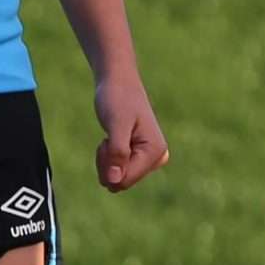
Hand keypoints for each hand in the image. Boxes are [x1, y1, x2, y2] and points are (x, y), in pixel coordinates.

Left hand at [94, 70, 168, 190]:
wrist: (118, 82)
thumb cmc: (117, 99)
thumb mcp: (116, 124)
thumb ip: (117, 153)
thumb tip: (115, 181)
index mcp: (156, 152)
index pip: (124, 180)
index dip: (107, 166)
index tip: (107, 141)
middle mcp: (158, 158)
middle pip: (120, 182)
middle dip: (107, 163)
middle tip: (107, 139)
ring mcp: (150, 159)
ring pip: (117, 179)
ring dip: (106, 160)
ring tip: (110, 137)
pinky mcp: (141, 157)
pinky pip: (118, 172)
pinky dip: (108, 158)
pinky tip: (112, 139)